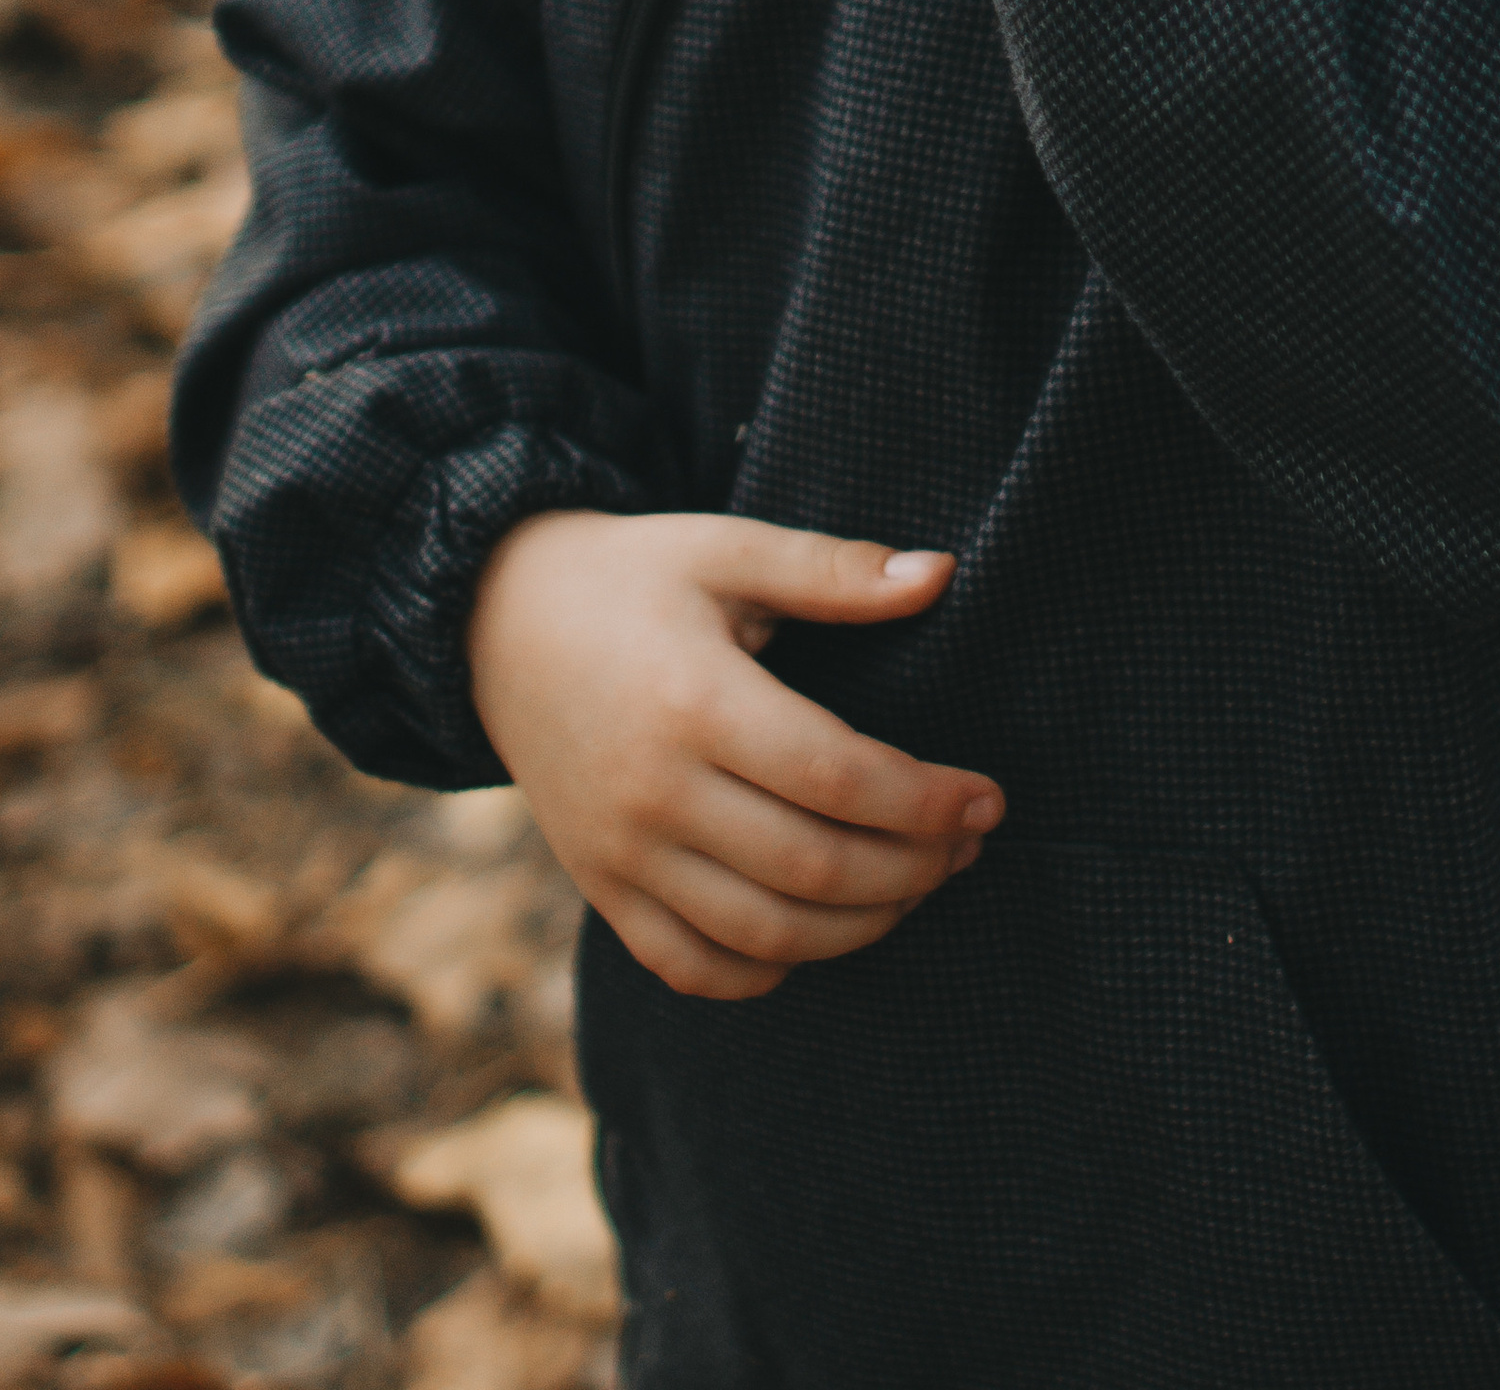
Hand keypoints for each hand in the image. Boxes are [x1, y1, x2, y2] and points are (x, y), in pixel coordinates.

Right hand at [466, 511, 1003, 1002]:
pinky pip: (690, 966)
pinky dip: (766, 969)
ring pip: (764, 935)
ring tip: (917, 885)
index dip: (928, 801)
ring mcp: (620, 854)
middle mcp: (654, 794)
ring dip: (860, 928)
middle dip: (913, 869)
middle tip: (968, 846)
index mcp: (696, 703)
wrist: (490, 621)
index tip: (988, 799)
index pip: (840, 780)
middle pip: (814, 870)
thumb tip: (942, 573)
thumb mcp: (727, 549)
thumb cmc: (630, 576)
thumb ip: (834, 571)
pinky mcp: (599, 887)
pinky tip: (819, 931)